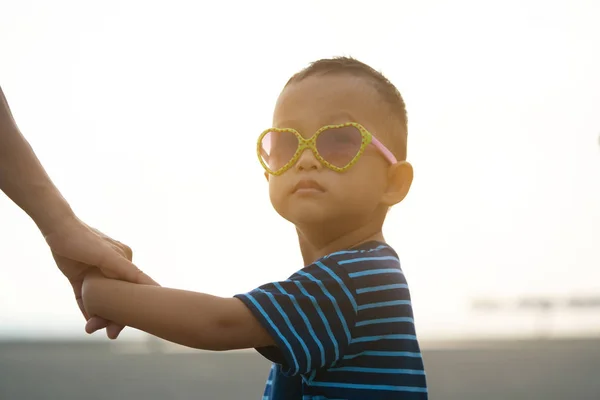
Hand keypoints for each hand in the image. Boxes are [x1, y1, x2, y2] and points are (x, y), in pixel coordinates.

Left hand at [45, 215, 158, 338]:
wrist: (56, 229)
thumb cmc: (85, 240)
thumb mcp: (109, 257)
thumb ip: (129, 271)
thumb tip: (153, 286)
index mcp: (124, 261)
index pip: (135, 287)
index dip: (137, 305)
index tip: (143, 322)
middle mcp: (112, 268)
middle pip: (118, 297)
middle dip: (115, 316)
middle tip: (111, 334)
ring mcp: (95, 274)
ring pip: (102, 300)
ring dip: (99, 315)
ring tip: (92, 329)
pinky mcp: (80, 278)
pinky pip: (86, 298)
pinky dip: (88, 310)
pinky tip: (89, 322)